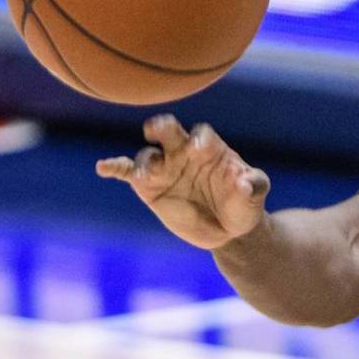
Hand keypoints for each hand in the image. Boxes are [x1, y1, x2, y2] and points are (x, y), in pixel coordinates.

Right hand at [96, 115, 270, 249]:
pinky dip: (114, 167)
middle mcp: (183, 152)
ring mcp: (164, 167)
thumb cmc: (244, 204)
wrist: (229, 230)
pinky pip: (127, 171)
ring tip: (147, 175)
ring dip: (145, 161)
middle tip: (157, 129)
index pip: (202, 133)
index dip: (201, 138)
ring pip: (147, 154)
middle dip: (162, 127)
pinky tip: (103, 167)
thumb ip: (255, 185)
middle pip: (169, 131)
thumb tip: (247, 183)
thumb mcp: (255, 195)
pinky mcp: (148, 186)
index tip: (201, 149)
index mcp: (210, 148)